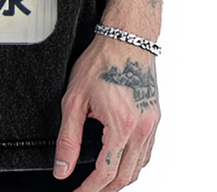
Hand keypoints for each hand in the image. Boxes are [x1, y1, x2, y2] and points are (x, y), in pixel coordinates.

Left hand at [53, 36, 159, 190]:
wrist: (126, 39)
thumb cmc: (101, 61)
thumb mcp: (74, 99)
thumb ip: (67, 138)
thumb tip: (62, 169)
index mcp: (121, 126)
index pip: (106, 173)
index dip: (89, 189)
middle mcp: (141, 129)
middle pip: (126, 176)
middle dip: (105, 188)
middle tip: (87, 190)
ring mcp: (151, 124)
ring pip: (139, 167)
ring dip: (121, 178)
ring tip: (101, 180)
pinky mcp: (155, 118)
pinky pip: (147, 152)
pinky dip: (134, 163)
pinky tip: (121, 160)